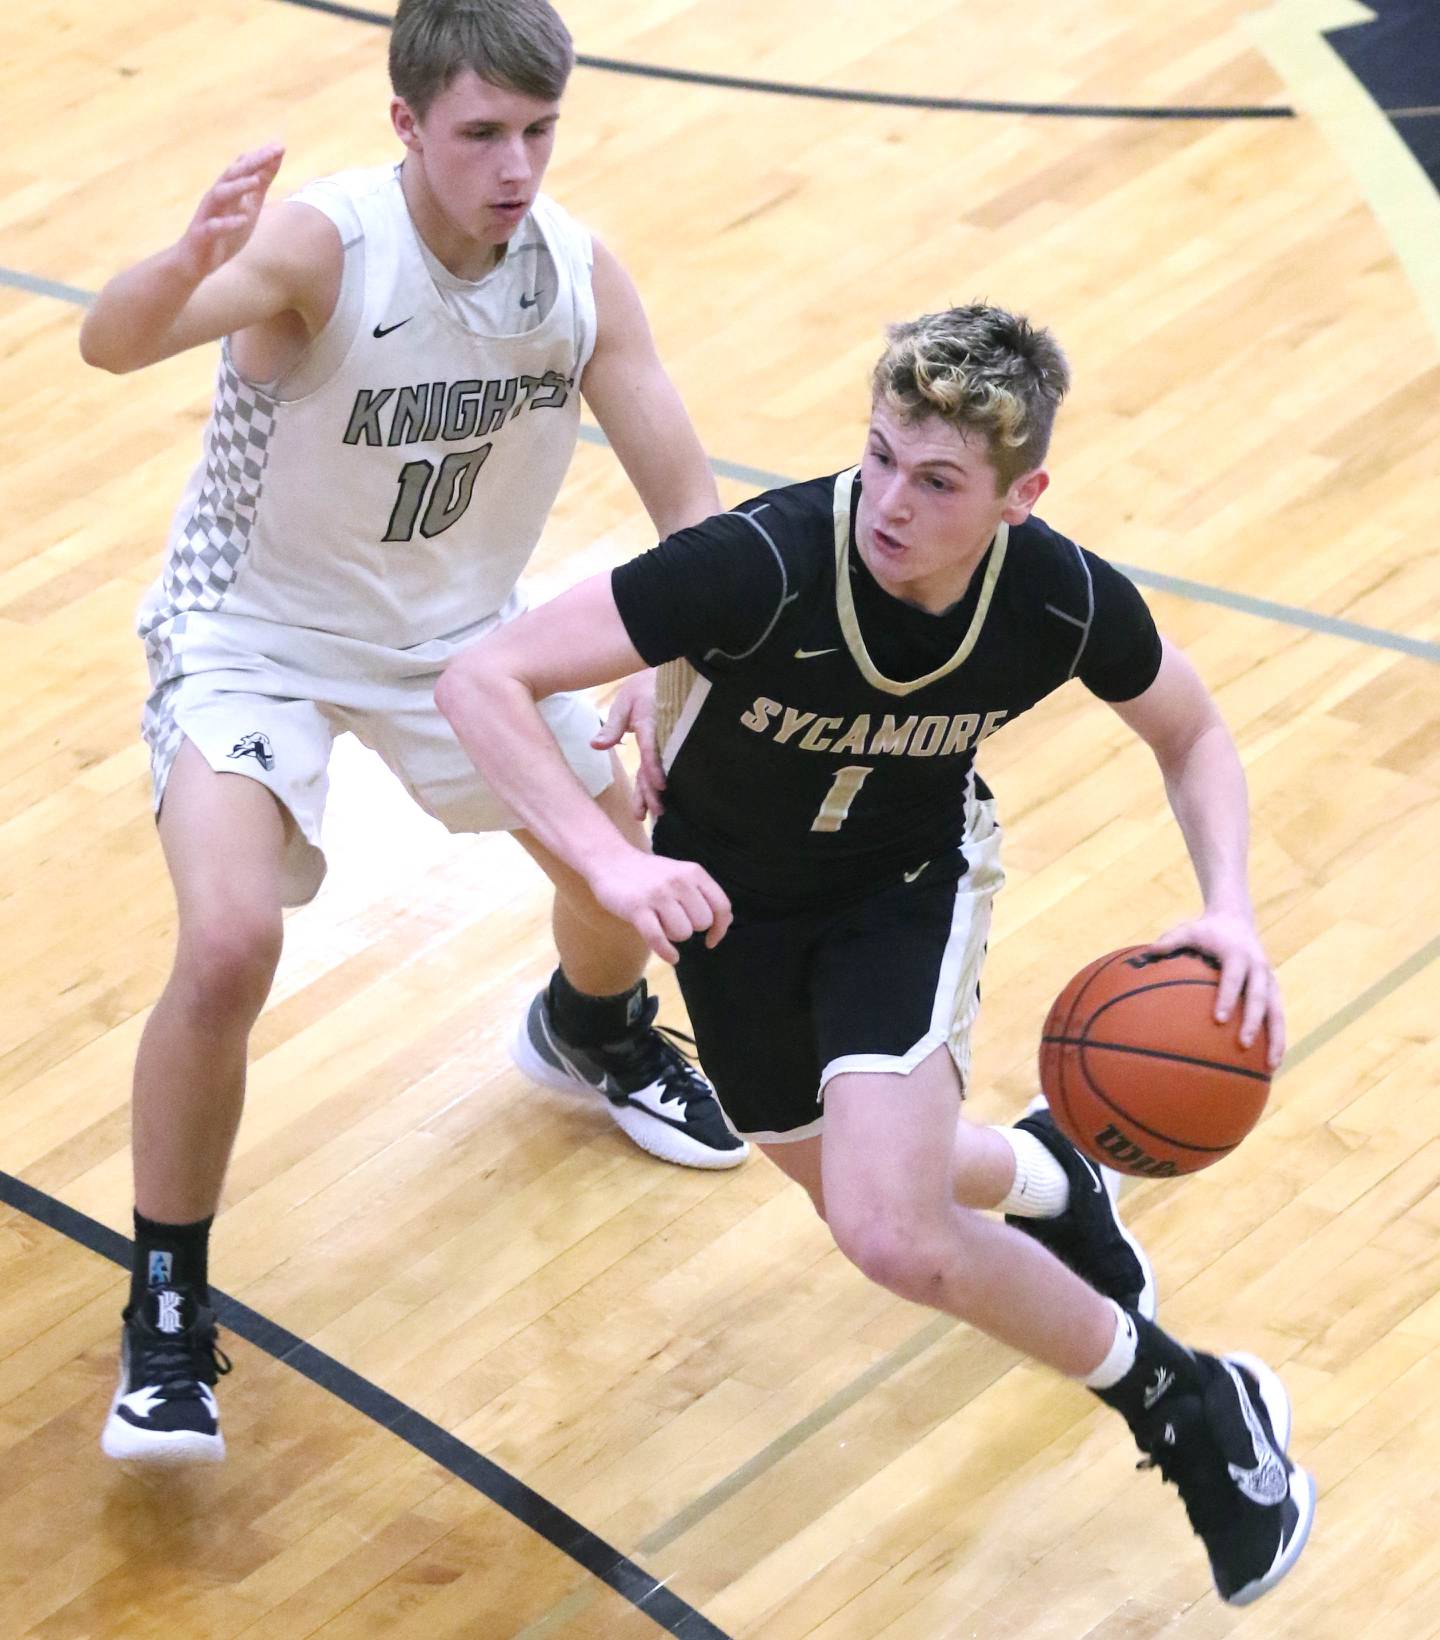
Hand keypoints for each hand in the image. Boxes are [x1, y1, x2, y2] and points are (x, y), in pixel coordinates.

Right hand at [174, 145, 284, 281]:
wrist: (194, 262)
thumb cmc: (224, 232)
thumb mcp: (248, 207)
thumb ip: (259, 186)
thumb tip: (275, 160)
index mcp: (228, 191)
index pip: (243, 168)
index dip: (260, 157)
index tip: (280, 146)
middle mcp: (216, 198)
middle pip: (231, 175)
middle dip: (250, 163)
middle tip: (270, 153)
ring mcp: (207, 215)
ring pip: (219, 195)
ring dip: (237, 187)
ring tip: (255, 181)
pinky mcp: (201, 235)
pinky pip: (213, 227)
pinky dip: (227, 223)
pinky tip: (242, 220)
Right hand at [590, 850, 730, 963]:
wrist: (611, 860)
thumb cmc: (649, 874)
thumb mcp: (680, 874)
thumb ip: (701, 894)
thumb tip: (724, 922)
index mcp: (694, 872)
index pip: (722, 906)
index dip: (720, 928)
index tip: (711, 940)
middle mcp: (679, 882)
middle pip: (702, 923)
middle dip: (690, 928)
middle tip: (673, 921)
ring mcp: (658, 894)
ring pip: (683, 933)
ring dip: (673, 935)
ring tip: (660, 924)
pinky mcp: (638, 908)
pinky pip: (659, 939)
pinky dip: (667, 952)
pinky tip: (671, 957)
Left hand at [592, 669, 665, 819]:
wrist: (667, 675)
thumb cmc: (644, 687)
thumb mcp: (625, 701)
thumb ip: (612, 725)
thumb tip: (596, 746)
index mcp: (650, 725)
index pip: (653, 749)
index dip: (655, 767)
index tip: (660, 787)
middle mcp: (662, 736)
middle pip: (658, 766)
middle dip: (655, 791)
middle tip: (654, 812)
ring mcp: (668, 742)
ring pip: (661, 769)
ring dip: (656, 792)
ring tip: (656, 812)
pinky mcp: (669, 745)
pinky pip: (663, 765)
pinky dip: (658, 781)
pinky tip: (658, 797)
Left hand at [1146, 914, 1285, 1068]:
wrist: (1236, 918)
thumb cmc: (1206, 929)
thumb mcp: (1187, 930)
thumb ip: (1170, 941)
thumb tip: (1147, 953)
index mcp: (1237, 954)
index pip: (1234, 978)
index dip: (1228, 997)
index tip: (1219, 1019)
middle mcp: (1258, 966)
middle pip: (1259, 997)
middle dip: (1253, 1022)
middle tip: (1243, 1044)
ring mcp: (1269, 978)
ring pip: (1276, 1011)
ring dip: (1276, 1037)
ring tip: (1271, 1066)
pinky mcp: (1273, 988)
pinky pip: (1278, 1015)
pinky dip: (1277, 1037)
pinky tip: (1271, 1062)